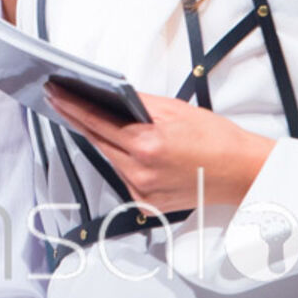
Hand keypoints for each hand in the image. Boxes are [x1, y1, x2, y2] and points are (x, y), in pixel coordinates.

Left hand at [46, 84, 275, 211]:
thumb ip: (139, 103)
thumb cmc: (217, 140)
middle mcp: (140, 172)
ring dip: (99, 138)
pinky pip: (122, 175)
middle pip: (97, 140)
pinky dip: (118, 159)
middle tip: (59, 98)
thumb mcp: (176, 110)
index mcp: (147, 145)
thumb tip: (112, 94)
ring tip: (83, 115)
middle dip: (78, 118)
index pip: (97, 121)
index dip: (72, 105)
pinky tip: (117, 144)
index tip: (55, 93)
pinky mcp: (146, 204)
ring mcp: (142, 191)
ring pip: (109, 158)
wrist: (242, 172)